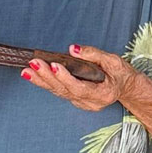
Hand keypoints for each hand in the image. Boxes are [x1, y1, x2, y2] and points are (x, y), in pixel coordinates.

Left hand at [21, 44, 137, 110]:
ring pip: (58, 92)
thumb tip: (73, 49)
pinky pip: (58, 91)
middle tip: (33, 63)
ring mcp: (81, 103)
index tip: (54, 65)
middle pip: (64, 90)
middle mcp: (90, 102)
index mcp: (102, 94)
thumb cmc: (120, 74)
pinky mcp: (74, 99)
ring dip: (41, 80)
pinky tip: (32, 75)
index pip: (80, 88)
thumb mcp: (113, 60)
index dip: (65, 77)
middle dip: (47, 76)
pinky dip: (44, 82)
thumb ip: (93, 54)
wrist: (125, 87)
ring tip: (26, 70)